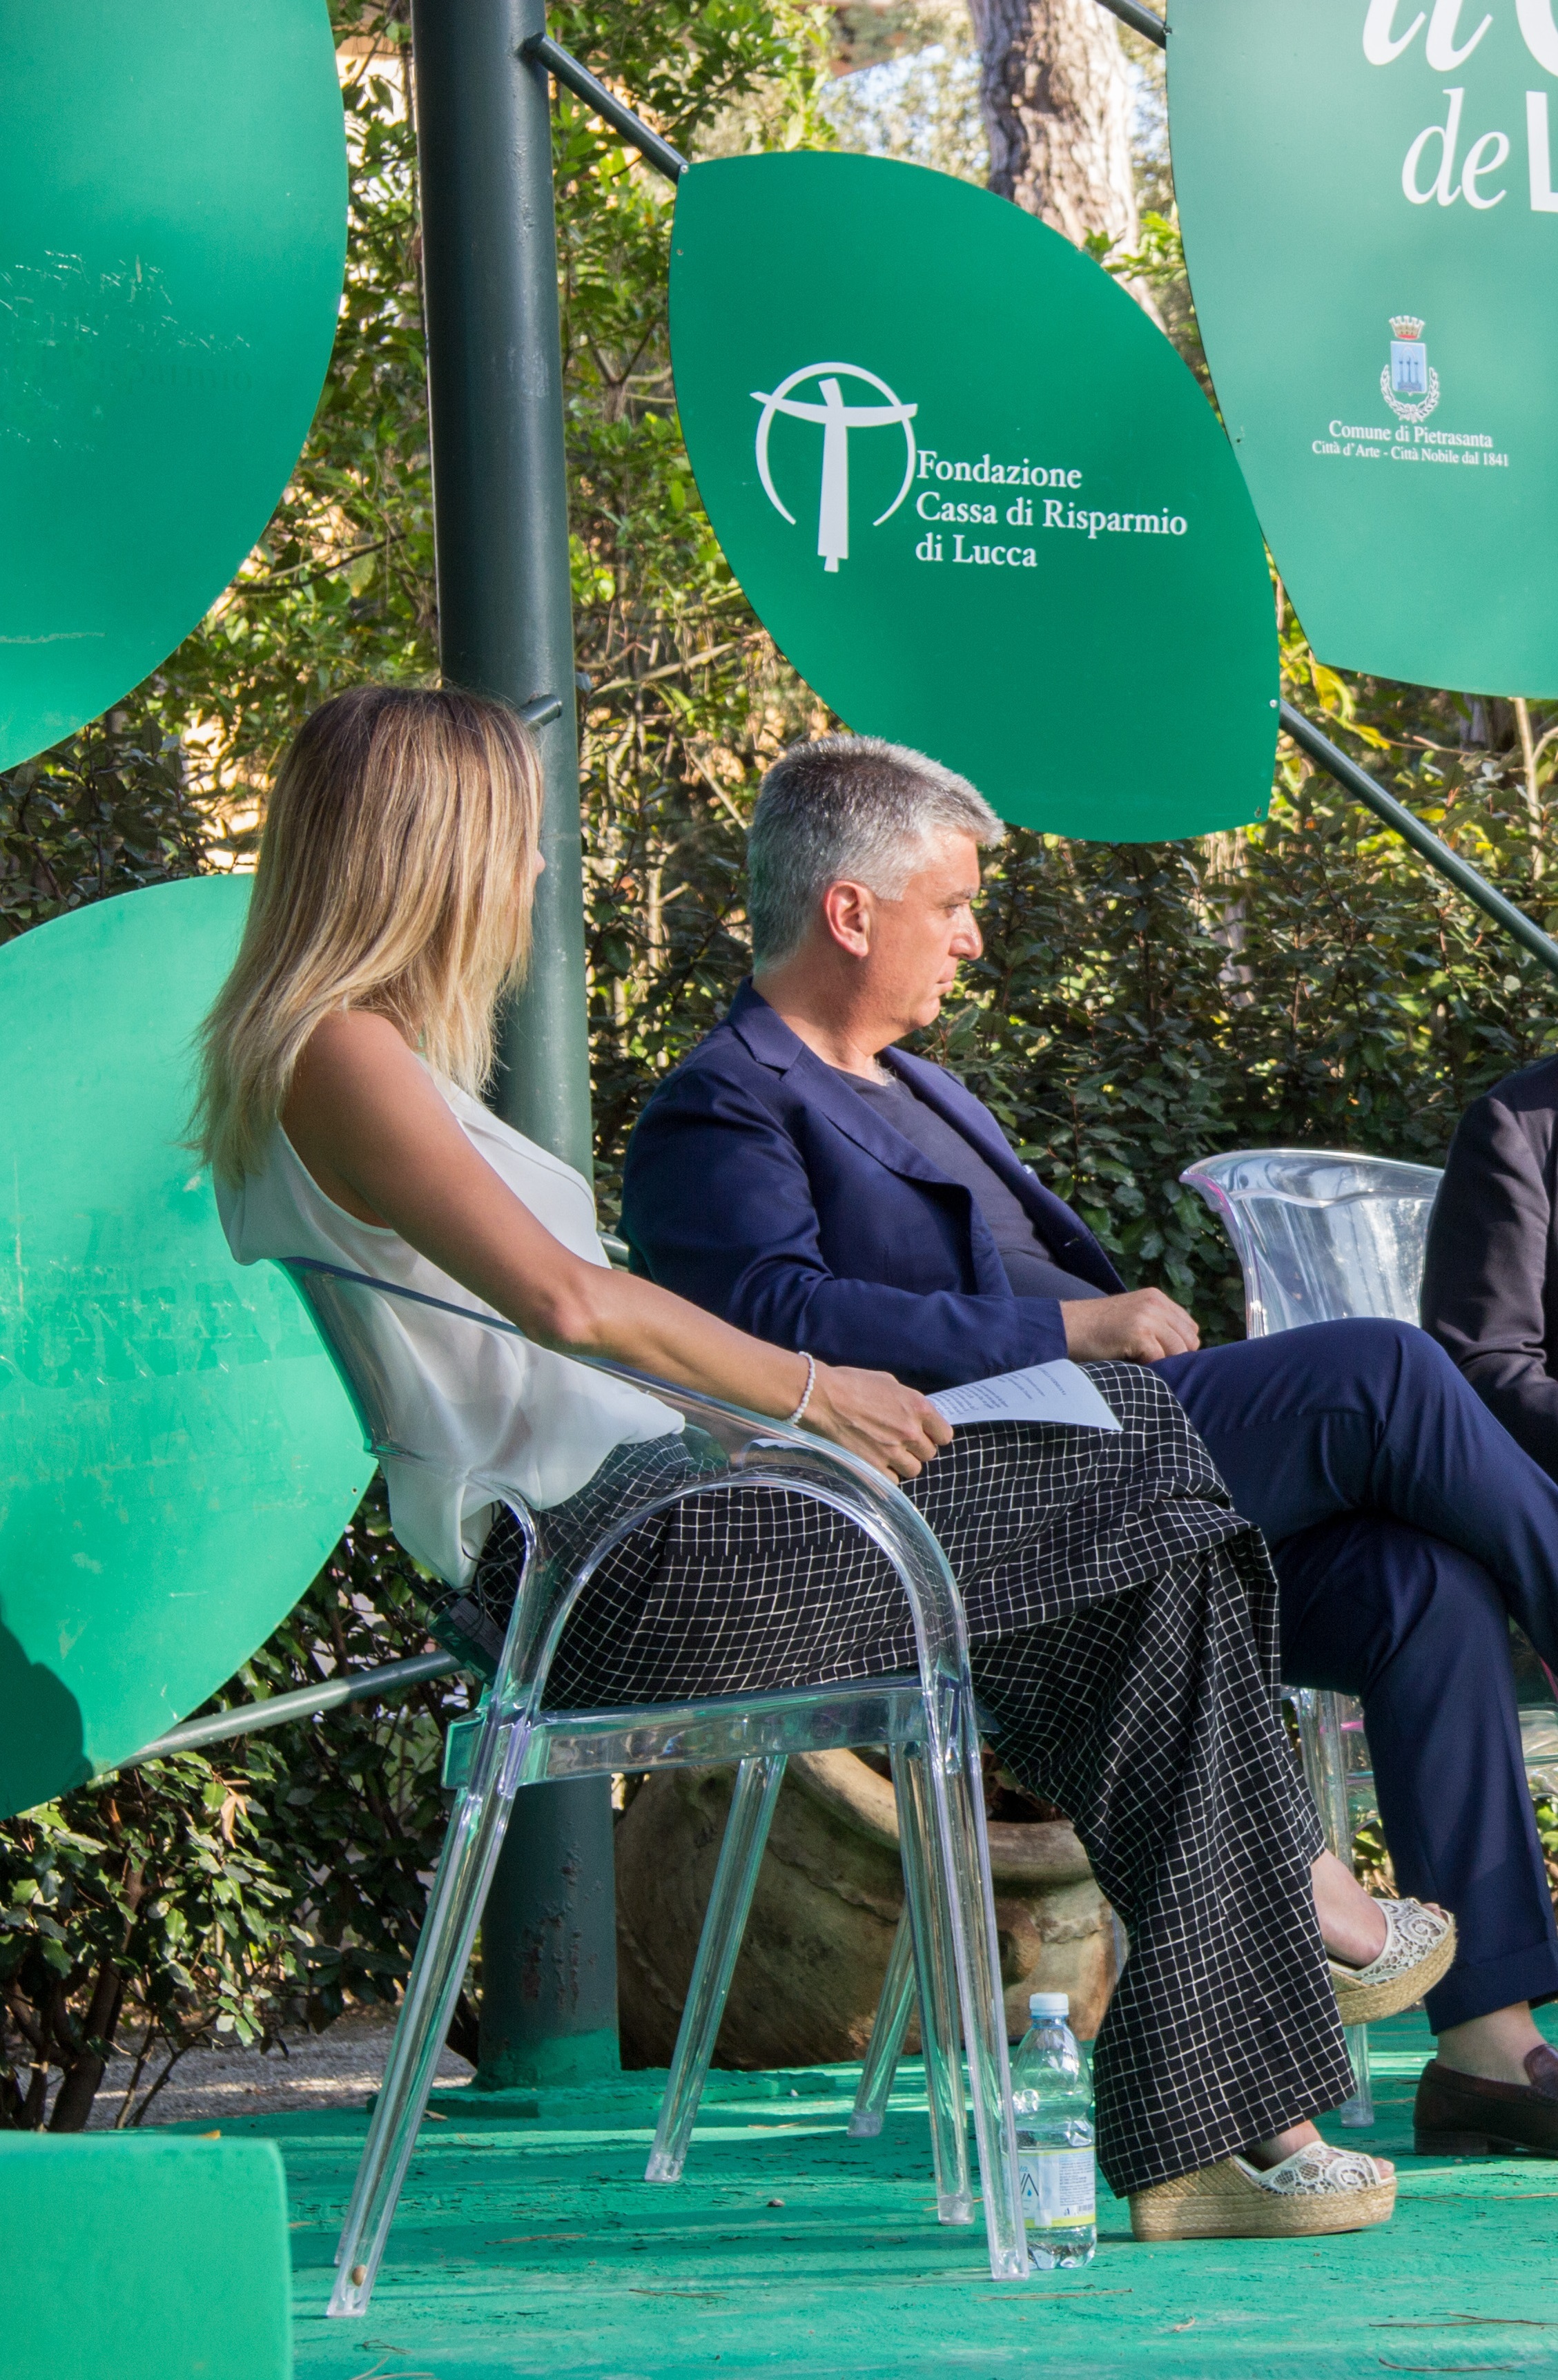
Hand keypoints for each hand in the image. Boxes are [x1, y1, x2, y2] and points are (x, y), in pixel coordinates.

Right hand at [806, 1364, 953, 1480]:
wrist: (822, 1398)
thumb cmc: (852, 1383)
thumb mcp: (888, 1383)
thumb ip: (907, 1402)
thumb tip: (913, 1414)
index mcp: (919, 1407)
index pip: (945, 1435)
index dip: (935, 1435)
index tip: (925, 1435)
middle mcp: (910, 1432)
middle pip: (929, 1454)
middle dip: (917, 1449)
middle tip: (901, 1442)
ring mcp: (892, 1452)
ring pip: (913, 1470)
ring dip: (903, 1463)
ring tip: (888, 1453)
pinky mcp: (874, 1467)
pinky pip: (892, 1480)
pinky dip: (886, 1474)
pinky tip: (875, 1461)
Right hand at [1061, 1289, 1199, 1363]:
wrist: (1066, 1327)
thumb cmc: (1095, 1330)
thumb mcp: (1132, 1317)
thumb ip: (1157, 1325)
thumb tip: (1184, 1351)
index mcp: (1157, 1298)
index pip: (1190, 1328)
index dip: (1180, 1346)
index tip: (1162, 1356)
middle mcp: (1155, 1304)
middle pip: (1189, 1341)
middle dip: (1175, 1357)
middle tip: (1151, 1364)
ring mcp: (1148, 1317)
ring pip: (1178, 1352)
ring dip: (1163, 1364)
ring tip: (1141, 1364)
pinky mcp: (1139, 1333)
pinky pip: (1160, 1359)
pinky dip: (1150, 1368)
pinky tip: (1132, 1365)